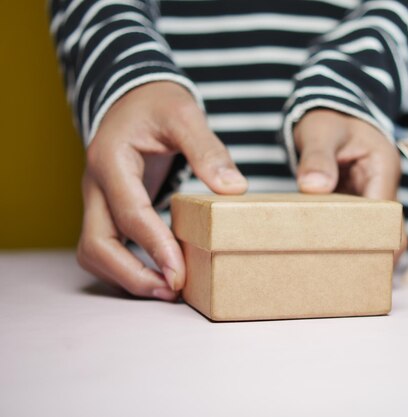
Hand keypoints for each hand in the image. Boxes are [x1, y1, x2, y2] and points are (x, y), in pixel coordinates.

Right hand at [78, 81, 246, 299]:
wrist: (135, 98)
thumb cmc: (158, 103)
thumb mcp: (185, 115)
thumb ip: (208, 150)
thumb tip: (233, 188)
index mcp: (111, 160)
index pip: (129, 214)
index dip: (154, 247)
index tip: (179, 275)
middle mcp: (96, 184)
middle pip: (96, 245)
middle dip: (131, 275)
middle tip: (172, 292)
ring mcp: (98, 199)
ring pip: (94, 251)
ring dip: (125, 276)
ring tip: (167, 289)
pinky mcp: (107, 208)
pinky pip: (107, 246)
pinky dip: (126, 266)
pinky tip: (159, 272)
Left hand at [293, 109, 407, 260]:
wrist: (329, 107)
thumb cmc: (328, 117)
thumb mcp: (321, 131)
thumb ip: (317, 157)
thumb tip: (314, 186)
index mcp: (382, 168)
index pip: (389, 214)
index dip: (379, 240)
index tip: (364, 263)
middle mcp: (381, 184)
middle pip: (388, 229)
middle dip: (374, 252)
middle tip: (349, 276)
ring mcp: (369, 193)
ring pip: (372, 229)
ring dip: (360, 247)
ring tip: (338, 272)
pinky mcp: (354, 198)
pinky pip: (355, 223)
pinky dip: (345, 237)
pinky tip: (327, 252)